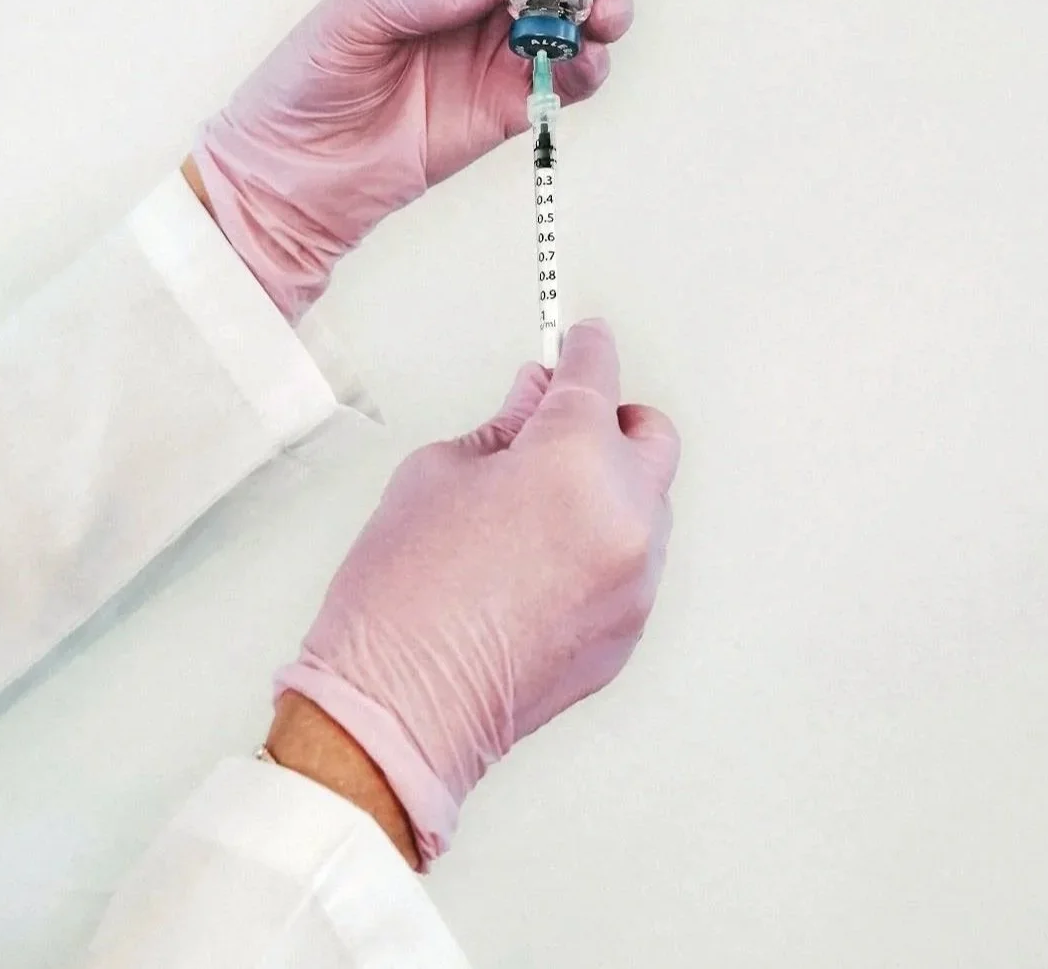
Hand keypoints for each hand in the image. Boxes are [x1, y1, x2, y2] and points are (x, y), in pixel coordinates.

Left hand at [189, 0, 659, 319]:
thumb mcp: (352, 17)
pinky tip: (585, 61)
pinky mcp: (508, 102)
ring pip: (577, 14)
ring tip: (604, 15)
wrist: (299, 174)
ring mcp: (497, 48)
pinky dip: (588, 66)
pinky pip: (567, 76)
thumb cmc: (308, 81)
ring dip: (604, 7)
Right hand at [274, 320, 680, 866]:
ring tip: (536, 508)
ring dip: (606, 487)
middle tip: (556, 426)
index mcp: (574, 460)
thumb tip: (533, 402)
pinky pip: (634, 560)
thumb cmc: (404, 595)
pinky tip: (542, 561)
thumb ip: (502, 429)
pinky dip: (602, 544)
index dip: (585, 347)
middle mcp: (624, 515)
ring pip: (646, 502)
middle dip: (609, 420)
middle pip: (649, 435)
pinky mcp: (631, 629)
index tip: (580, 338)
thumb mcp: (437, 474)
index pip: (597, 376)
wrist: (399, 708)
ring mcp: (637, 579)